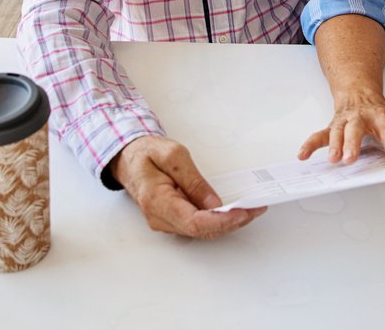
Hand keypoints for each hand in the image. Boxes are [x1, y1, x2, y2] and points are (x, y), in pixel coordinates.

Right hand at [110, 136, 265, 238]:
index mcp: (157, 201)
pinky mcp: (172, 219)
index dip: (221, 221)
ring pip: (201, 231)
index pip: (194, 222)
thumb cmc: (147, 154)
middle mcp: (160, 218)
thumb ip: (193, 180)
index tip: (243, 212)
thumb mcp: (173, 155)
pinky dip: (216, 220)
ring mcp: (165, 222)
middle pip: (201, 230)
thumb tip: (213, 203)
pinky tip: (232, 211)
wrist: (128, 158)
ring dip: (226, 222)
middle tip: (255, 209)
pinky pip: (197, 225)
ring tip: (250, 209)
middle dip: (231, 222)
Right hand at [298, 90, 384, 165]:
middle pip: (356, 130)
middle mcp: (361, 118)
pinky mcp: (332, 126)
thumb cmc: (378, 110)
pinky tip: (304, 154)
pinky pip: (319, 135)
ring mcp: (345, 122)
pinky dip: (310, 144)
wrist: (358, 89)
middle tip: (352, 159)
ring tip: (334, 159)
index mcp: (380, 117)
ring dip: (335, 145)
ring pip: (338, 132)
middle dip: (353, 144)